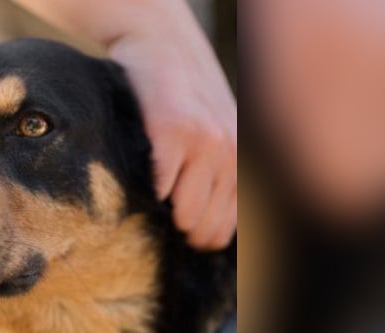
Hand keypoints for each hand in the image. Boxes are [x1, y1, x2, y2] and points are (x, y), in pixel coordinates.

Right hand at [109, 8, 236, 249]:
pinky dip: (146, 193)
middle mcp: (232, 154)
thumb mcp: (214, 134)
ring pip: (185, 216)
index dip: (198, 239)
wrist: (159, 40)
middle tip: (158, 211)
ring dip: (161, 215)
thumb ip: (217, 177)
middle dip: (178, 231)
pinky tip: (142, 177)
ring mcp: (206, 143)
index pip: (226, 232)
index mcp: (242, 161)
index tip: (175, 230)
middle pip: (204, 230)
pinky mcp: (174, 132)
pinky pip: (159, 189)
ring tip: (152, 193)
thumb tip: (200, 235)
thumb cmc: (179, 96)